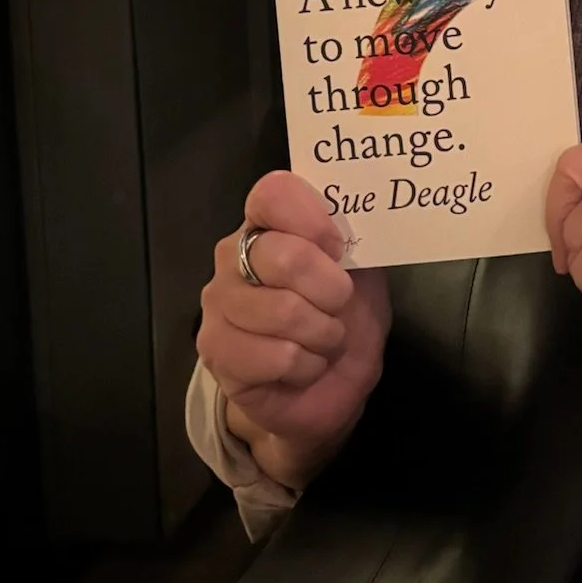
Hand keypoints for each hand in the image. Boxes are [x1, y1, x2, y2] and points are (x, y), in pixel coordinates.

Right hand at [197, 170, 390, 488]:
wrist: (327, 389)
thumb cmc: (345, 320)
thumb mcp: (364, 274)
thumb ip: (356, 241)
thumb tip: (356, 218)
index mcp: (269, 226)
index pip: (273, 193)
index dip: (312, 218)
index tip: (339, 248)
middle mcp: (233, 257)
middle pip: (284, 256)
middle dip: (332, 291)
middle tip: (338, 307)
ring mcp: (219, 305)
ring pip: (284, 312)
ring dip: (323, 335)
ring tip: (322, 340)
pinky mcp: (216, 352)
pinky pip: (278, 356)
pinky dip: (307, 366)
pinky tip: (301, 367)